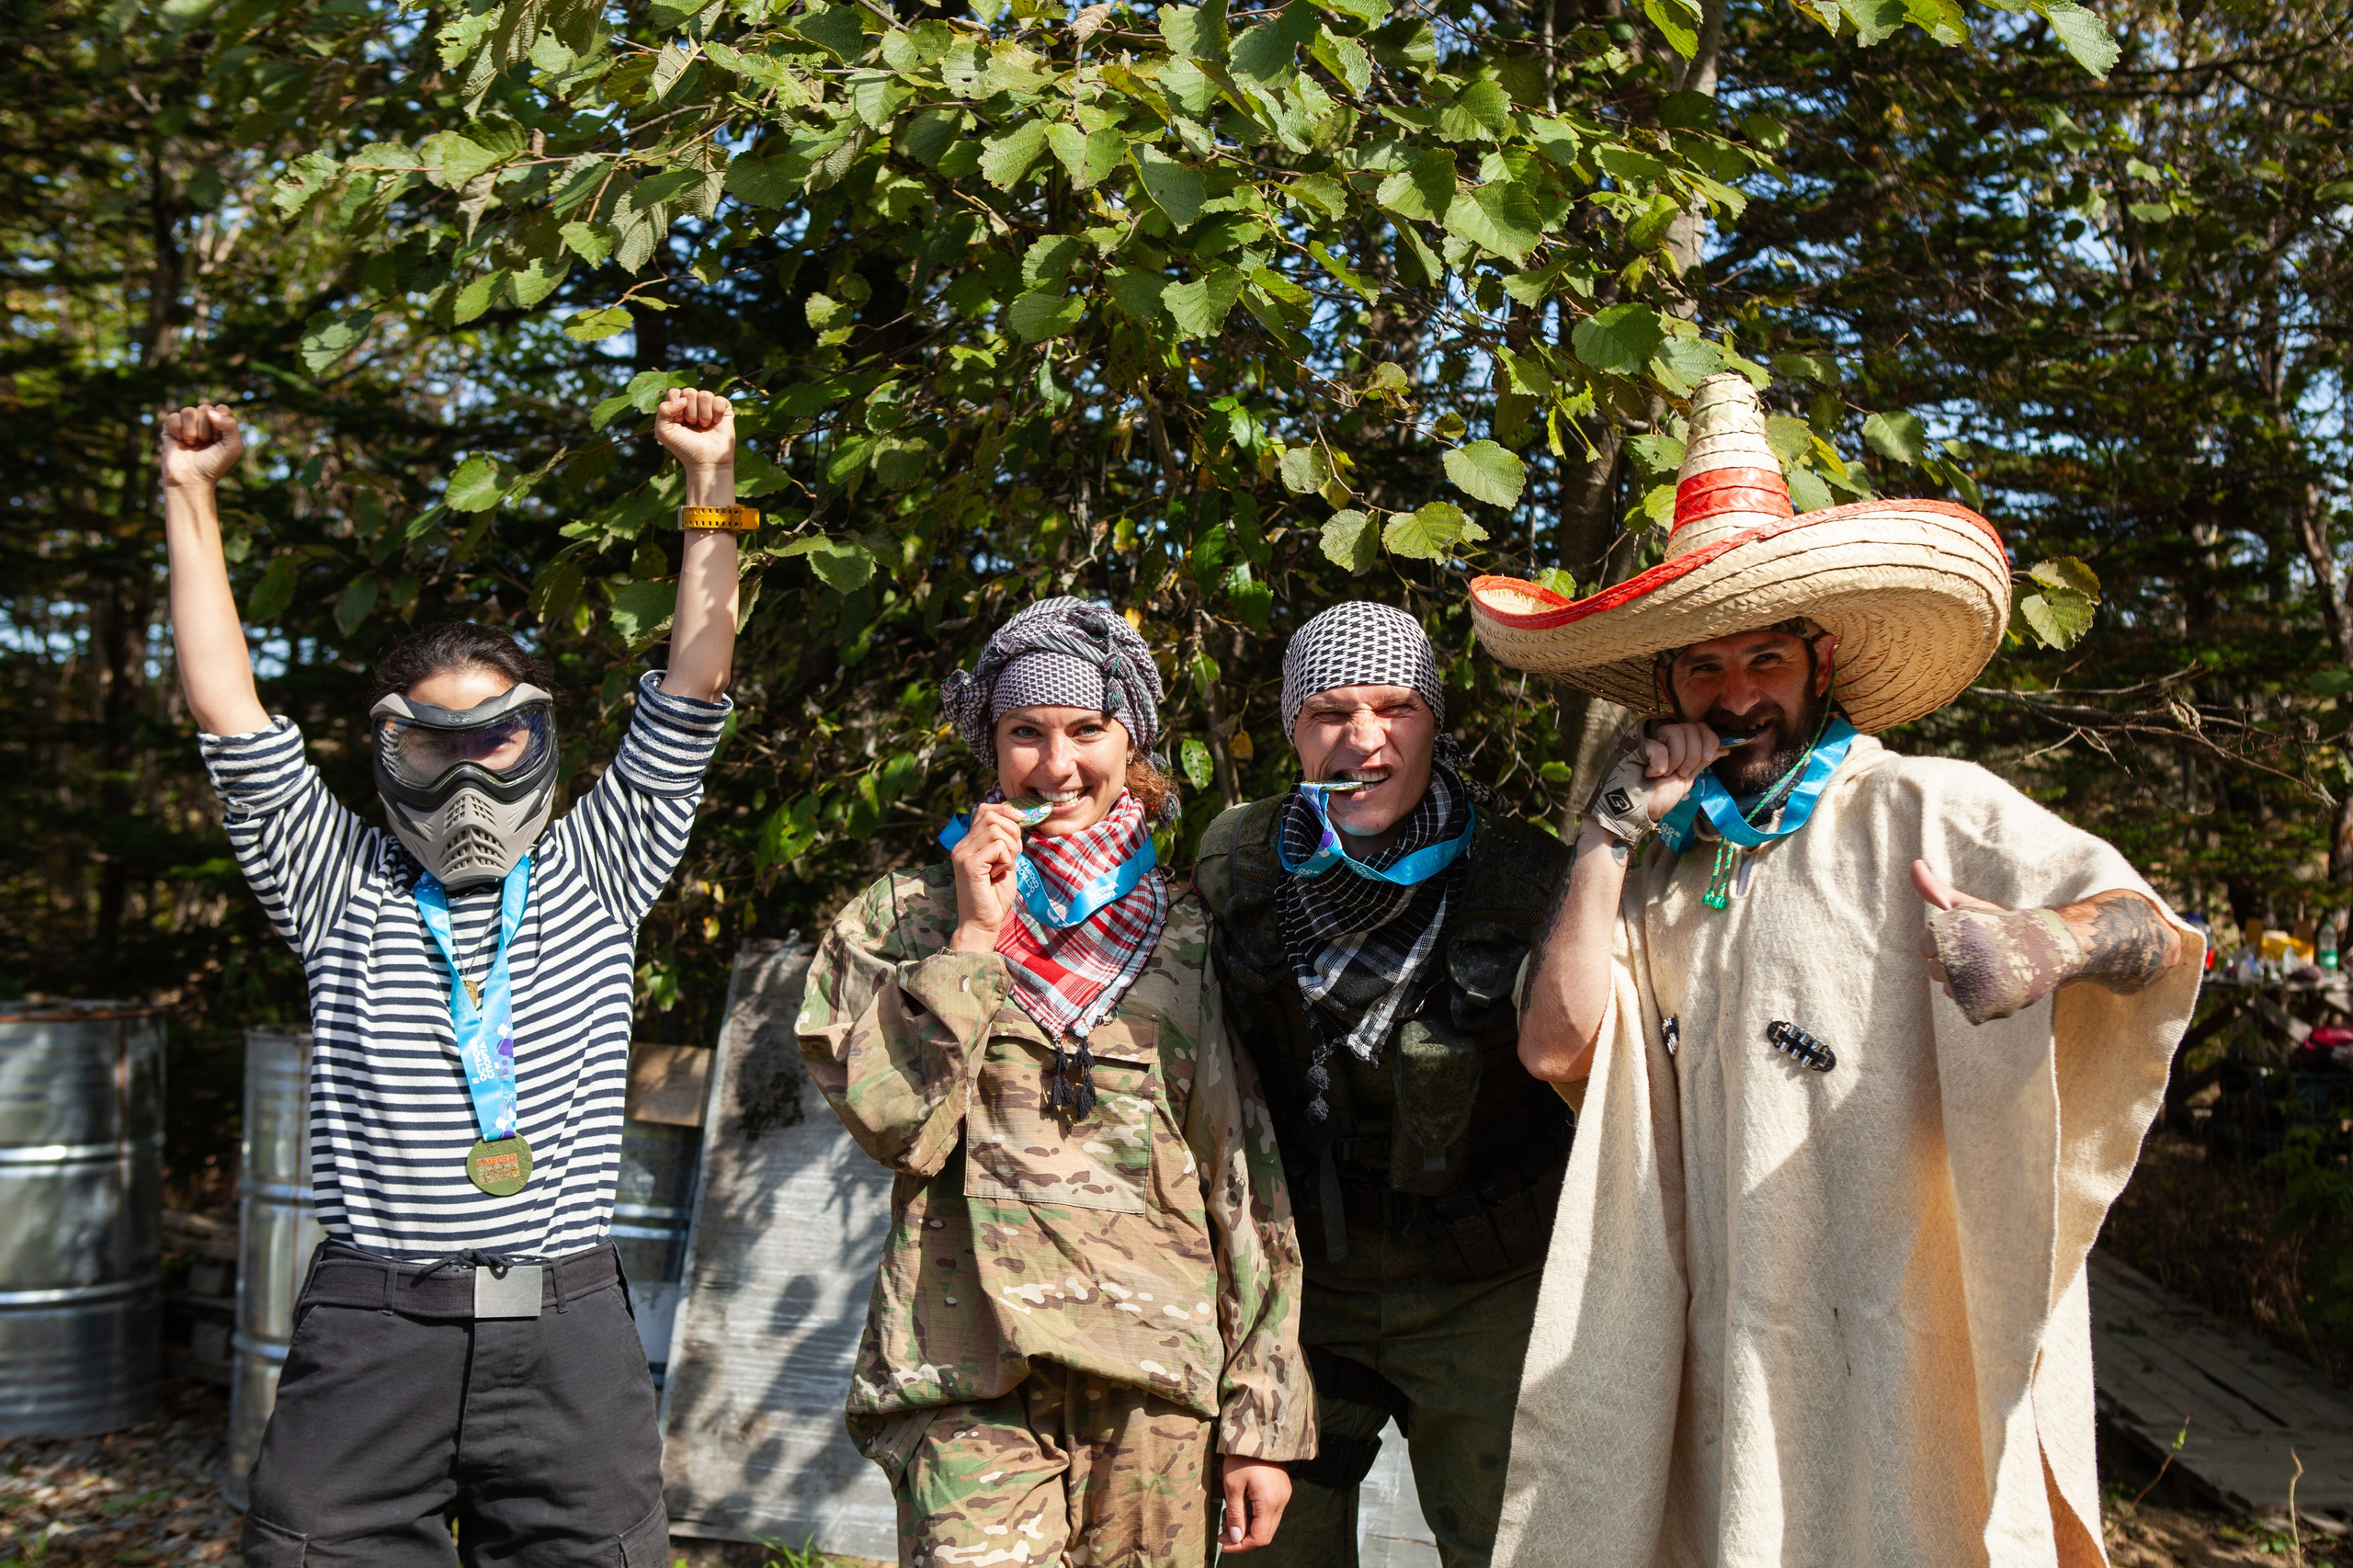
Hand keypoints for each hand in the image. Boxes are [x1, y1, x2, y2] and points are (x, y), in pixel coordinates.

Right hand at [158, 404, 242, 490]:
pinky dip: (178, 431)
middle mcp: (204, 422)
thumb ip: (231, 425)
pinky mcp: (170, 427)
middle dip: (206, 429)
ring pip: (188, 411)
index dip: (221, 423)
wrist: (191, 479)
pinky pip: (173, 417)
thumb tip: (210, 412)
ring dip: (192, 431)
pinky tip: (180, 442)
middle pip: (205, 408)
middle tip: (205, 443)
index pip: (221, 409)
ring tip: (192, 444)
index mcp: (220, 425)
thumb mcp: (233, 447)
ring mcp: (187, 424)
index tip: (218, 439)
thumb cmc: (214, 465)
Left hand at [654, 387, 735, 479]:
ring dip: (703, 415)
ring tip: (704, 426)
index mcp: (677, 406)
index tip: (679, 423)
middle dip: (690, 412)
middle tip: (692, 426)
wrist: (706, 461)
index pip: (674, 392)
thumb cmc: (684, 447)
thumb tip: (683, 399)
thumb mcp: (663, 431)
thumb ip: (663, 411)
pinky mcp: (724, 409)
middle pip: (689, 391)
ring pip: (705, 395)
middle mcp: (693, 403)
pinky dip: (716, 414)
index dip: (675, 408)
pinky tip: (716, 424)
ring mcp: (709, 405)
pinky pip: (719, 400)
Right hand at [947, 803, 1026, 952]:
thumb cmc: (994, 897)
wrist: (982, 924)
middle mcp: (961, 846)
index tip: (1022, 819)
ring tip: (1004, 866)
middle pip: (991, 816)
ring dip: (1010, 848)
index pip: (984, 810)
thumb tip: (1018, 820)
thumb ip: (1005, 843)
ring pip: (996, 830)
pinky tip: (998, 874)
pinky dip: (1006, 859)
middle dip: (1012, 830)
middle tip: (1014, 853)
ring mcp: (962, 854)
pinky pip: (998, 847)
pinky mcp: (969, 864)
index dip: (1006, 810)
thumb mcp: (1003, 863)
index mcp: (967, 844)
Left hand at [1219, 1456, 1291, 1552]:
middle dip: (1244, 1539)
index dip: (1241, 1546)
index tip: (1223, 1544)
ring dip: (1250, 1529)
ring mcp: (1285, 1495)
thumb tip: (1235, 1538)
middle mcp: (1282, 1501)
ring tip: (1229, 1523)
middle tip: (1223, 1536)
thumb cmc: (1242, 1456)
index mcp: (1269, 1502)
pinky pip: (1272, 1512)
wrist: (1259, 1431)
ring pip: (1269, 1524)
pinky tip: (1242, 1511)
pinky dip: (1257, 1518)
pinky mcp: (1283, 1489)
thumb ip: (1235, 1514)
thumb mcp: (1232, 1485)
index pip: (1259, 1538)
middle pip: (1266, 1534)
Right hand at [1587, 720, 1723, 840]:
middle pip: (1692, 728)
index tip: (1709, 757)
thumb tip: (1725, 749)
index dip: (1709, 740)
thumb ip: (1702, 761)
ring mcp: (1651, 736)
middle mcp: (1665, 736)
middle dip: (1692, 755)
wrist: (1634, 811)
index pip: (1701, 727)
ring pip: (1677, 732)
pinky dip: (1659, 765)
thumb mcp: (1686, 778)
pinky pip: (1660, 746)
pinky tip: (1648, 772)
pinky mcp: (1637, 740)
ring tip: (1662, 774)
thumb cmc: (1657, 797)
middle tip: (1679, 773)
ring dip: (1676, 760)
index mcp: (1678, 743)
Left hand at [1914, 861, 2180, 1023]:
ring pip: (1949, 989)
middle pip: (1935, 971)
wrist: (2046, 946)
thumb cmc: (1999, 924)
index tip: (1961, 939)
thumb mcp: (1967, 905)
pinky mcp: (1995, 1000)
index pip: (1925, 945)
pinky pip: (1967, 1004)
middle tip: (1976, 953)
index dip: (1937, 945)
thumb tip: (1914, 864)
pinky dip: (1972, 997)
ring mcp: (1982, 981)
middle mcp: (1968, 957)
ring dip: (1959, 982)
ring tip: (1984, 967)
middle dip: (1949, 964)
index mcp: (1959, 932)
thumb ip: (1934, 889)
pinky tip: (1987, 984)